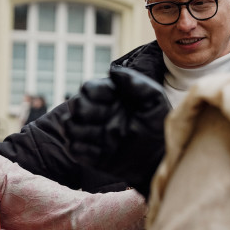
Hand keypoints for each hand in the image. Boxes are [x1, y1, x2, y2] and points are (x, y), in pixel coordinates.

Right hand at [65, 66, 169, 195]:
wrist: (161, 158)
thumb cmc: (159, 125)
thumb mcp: (154, 100)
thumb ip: (136, 83)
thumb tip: (113, 72)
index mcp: (110, 98)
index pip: (88, 88)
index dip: (94, 92)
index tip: (111, 100)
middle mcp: (98, 114)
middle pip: (75, 105)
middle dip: (85, 110)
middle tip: (104, 119)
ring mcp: (92, 134)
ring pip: (68, 126)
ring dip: (80, 129)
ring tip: (101, 135)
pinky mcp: (90, 155)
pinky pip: (73, 149)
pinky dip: (82, 148)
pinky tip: (101, 150)